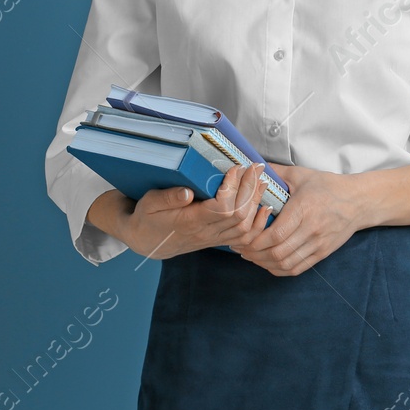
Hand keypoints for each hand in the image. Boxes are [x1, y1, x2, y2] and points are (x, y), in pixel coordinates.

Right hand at [111, 163, 275, 259]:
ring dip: (256, 203)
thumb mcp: (149, 204)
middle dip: (251, 189)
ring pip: (245, 227)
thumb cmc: (147, 218)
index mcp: (190, 222)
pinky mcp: (217, 240)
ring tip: (261, 181)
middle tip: (256, 167)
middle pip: (239, 215)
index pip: (221, 207)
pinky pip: (244, 237)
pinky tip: (262, 206)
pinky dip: (257, 221)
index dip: (233, 188)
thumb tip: (187, 192)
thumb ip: (167, 198)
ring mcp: (213, 238)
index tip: (235, 168)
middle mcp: (205, 232)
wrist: (146, 242)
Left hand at [234, 164, 366, 276]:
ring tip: (252, 257)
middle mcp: (311, 229)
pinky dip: (280, 270)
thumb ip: (276, 171)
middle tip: (242, 249)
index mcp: (304, 208)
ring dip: (265, 263)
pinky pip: (298, 268)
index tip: (243, 238)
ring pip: (287, 264)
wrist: (358, 200)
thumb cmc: (327, 185)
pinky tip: (269, 263)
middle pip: (279, 252)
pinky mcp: (323, 253)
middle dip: (256, 254)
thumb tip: (251, 165)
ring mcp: (318, 244)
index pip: (276, 234)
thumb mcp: (301, 174)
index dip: (256, 241)